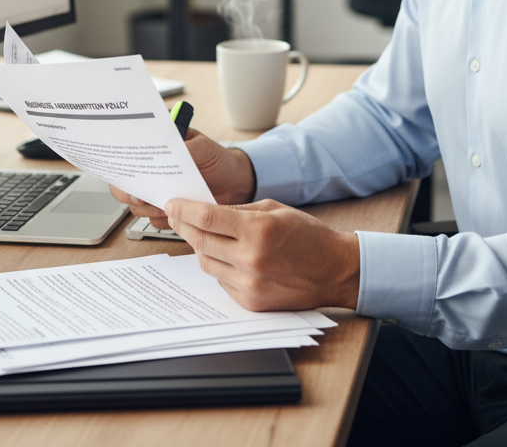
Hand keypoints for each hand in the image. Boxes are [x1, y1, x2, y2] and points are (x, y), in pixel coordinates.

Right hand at [109, 128, 255, 228]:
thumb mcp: (203, 147)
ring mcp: (156, 192)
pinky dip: (162, 219)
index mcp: (154, 148)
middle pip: (123, 184)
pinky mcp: (165, 211)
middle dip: (129, 192)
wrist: (234, 183)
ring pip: (136, 206)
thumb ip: (186, 148)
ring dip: (148, 207)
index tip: (131, 174)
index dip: (122, 165)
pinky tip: (177, 213)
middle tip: (142, 196)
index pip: (126, 154)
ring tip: (168, 204)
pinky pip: (153, 220)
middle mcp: (150, 172)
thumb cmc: (217, 159)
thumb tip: (171, 152)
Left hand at [163, 197, 360, 311]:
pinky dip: (218, 266)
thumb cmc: (307, 236)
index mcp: (258, 230)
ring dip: (200, 246)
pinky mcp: (251, 302)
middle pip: (200, 241)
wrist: (334, 270)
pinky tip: (225, 256)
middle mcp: (251, 259)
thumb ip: (238, 211)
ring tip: (203, 234)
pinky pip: (220, 281)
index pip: (207, 218)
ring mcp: (250, 284)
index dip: (184, 209)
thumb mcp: (274, 209)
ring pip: (206, 263)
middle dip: (184, 225)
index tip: (172, 203)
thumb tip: (206, 210)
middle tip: (176, 215)